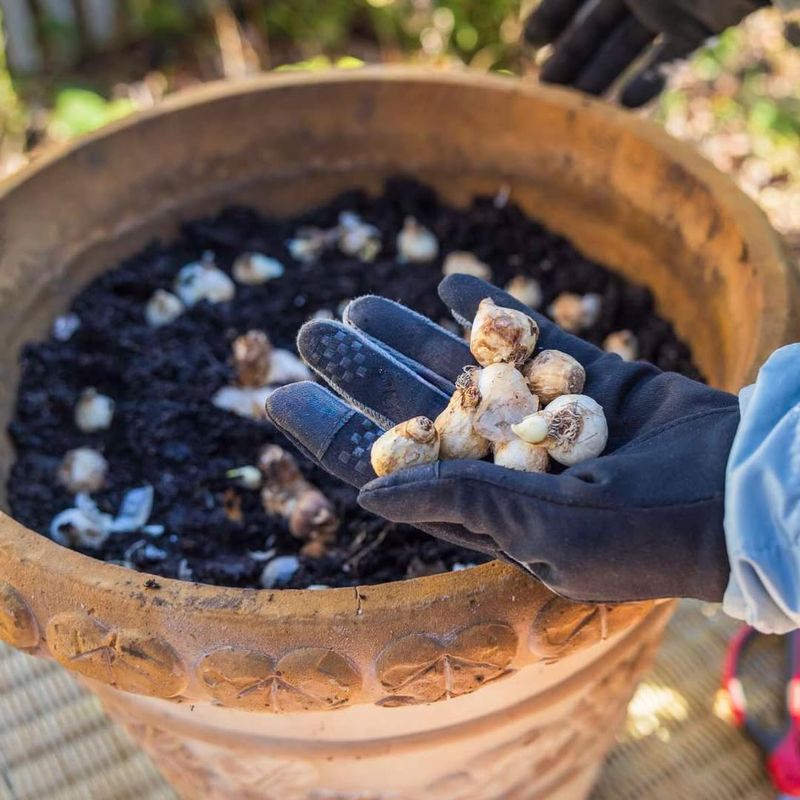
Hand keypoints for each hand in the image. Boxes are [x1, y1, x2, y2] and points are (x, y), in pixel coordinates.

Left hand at [266, 275, 737, 603]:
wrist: (747, 493)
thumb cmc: (648, 533)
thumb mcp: (546, 532)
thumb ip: (458, 506)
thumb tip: (364, 492)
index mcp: (485, 509)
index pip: (389, 466)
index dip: (330, 433)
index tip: (278, 399)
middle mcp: (503, 462)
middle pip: (412, 408)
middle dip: (359, 371)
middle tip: (308, 332)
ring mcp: (540, 416)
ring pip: (457, 368)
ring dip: (405, 335)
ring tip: (354, 304)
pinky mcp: (584, 378)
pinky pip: (525, 337)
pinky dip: (485, 310)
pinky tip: (443, 284)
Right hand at [525, 0, 768, 106]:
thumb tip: (540, 30)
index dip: (553, 12)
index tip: (530, 42)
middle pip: (597, 25)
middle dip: (570, 57)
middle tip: (544, 92)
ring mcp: (673, 4)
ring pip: (626, 47)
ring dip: (600, 77)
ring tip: (577, 109)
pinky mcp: (703, 24)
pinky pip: (669, 56)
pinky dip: (649, 82)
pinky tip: (626, 106)